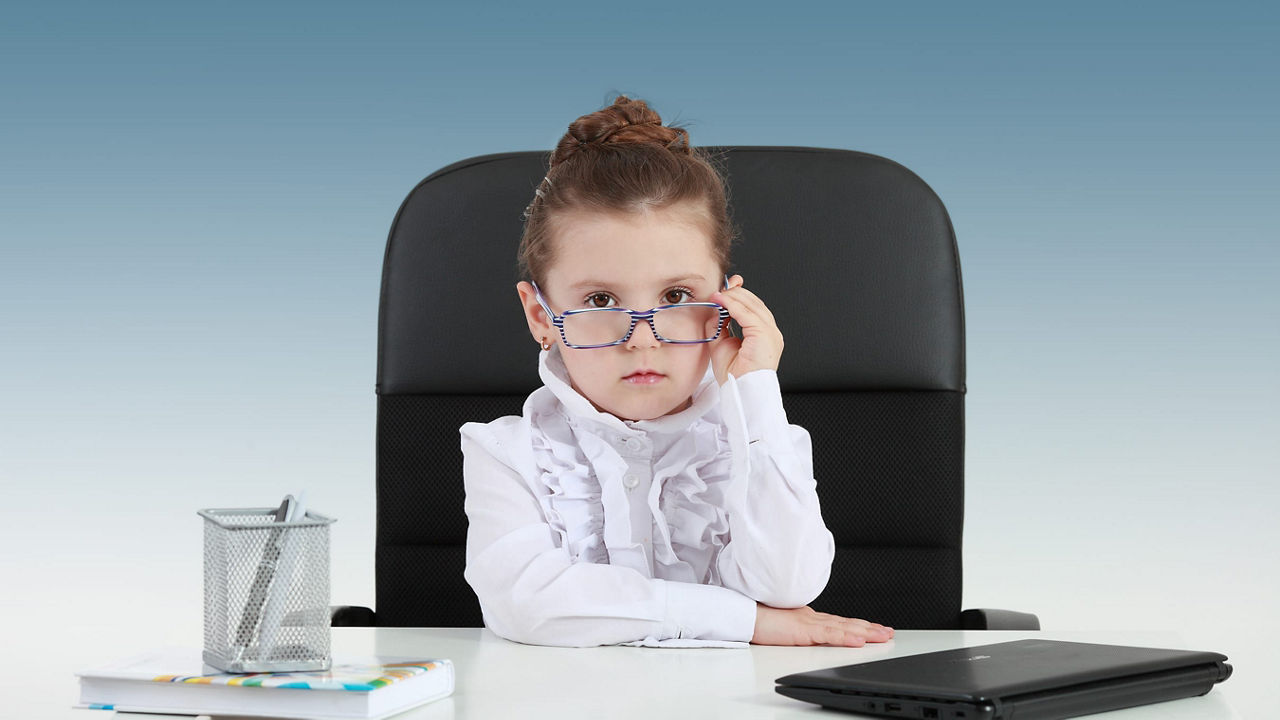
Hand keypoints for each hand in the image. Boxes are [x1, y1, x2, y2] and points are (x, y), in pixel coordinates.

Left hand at [709, 275, 783, 384]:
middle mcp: (771, 332)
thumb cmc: (734, 376)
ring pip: (752, 305)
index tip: (725, 288)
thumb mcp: (721, 344)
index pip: (754, 308)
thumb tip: (714, 309)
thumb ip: (719, 326)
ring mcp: (771, 333)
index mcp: (764, 335)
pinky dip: (732, 305)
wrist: (740, 393)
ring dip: (732, 297)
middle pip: (754, 303)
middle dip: (736, 292)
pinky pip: (747, 314)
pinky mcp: (764, 335)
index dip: (739, 296)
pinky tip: (721, 300)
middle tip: (719, 287)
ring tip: (717, 294)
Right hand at [752, 604, 894, 646]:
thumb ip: (799, 630)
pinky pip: (829, 634)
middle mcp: (813, 618)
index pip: (840, 622)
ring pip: (844, 628)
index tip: (875, 628)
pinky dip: (846, 636)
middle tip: (888, 632)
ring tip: (883, 635)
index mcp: (808, 619)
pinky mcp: (803, 630)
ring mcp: (809, 622)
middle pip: (847, 623)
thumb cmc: (759, 620)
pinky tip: (859, 640)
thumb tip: (808, 635)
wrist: (743, 614)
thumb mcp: (785, 627)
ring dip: (866, 632)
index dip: (859, 625)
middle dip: (870, 628)